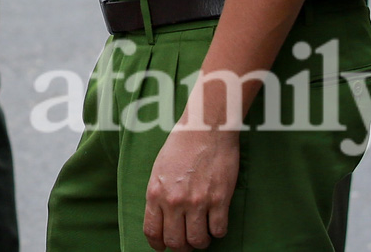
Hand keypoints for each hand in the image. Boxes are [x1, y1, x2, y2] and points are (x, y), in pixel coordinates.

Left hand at [143, 123, 238, 249]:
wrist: (204, 129)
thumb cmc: (180, 146)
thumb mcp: (158, 170)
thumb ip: (158, 195)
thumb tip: (161, 218)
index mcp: (155, 193)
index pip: (152, 231)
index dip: (157, 245)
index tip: (162, 248)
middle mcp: (174, 201)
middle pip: (176, 242)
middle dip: (181, 248)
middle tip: (187, 243)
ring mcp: (197, 202)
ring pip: (198, 241)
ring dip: (200, 242)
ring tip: (202, 234)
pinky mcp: (218, 199)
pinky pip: (219, 230)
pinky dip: (218, 231)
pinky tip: (216, 222)